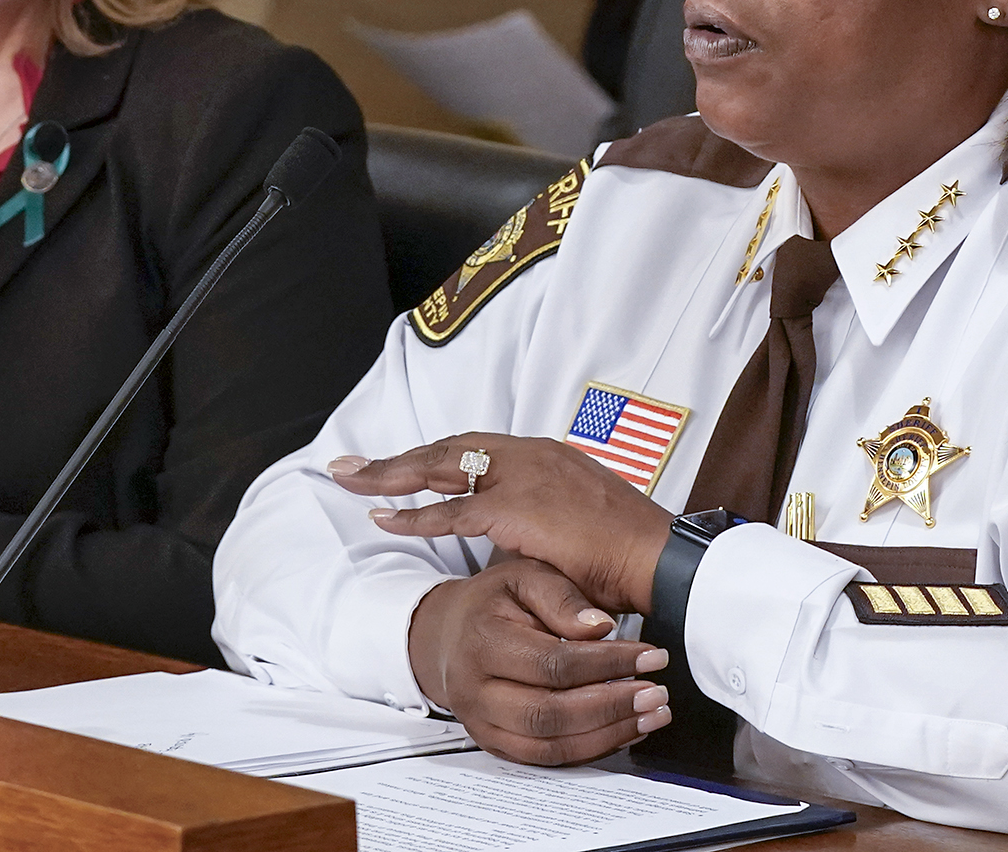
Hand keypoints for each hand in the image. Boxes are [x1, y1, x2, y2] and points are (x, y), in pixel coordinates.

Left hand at [332, 434, 672, 613]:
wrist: (657, 559)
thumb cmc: (626, 554)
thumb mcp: (578, 524)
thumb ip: (541, 522)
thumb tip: (515, 541)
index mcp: (546, 455)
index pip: (476, 448)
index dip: (433, 457)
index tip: (400, 465)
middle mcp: (530, 454)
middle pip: (447, 448)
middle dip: (395, 458)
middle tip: (350, 466)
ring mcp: (521, 476)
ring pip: (439, 468)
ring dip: (389, 475)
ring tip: (349, 480)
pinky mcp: (514, 507)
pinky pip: (449, 511)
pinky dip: (412, 516)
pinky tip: (383, 519)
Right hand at [409, 555, 671, 765]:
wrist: (446, 634)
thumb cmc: (493, 601)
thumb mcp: (525, 576)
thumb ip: (562, 598)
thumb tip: (601, 628)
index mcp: (482, 640)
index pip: (553, 663)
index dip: (607, 664)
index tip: (651, 657)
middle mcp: (475, 689)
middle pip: (549, 713)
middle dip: (612, 707)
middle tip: (657, 694)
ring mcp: (481, 723)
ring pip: (548, 745)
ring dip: (607, 735)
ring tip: (650, 716)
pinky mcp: (493, 744)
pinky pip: (544, 759)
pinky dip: (588, 750)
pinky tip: (622, 732)